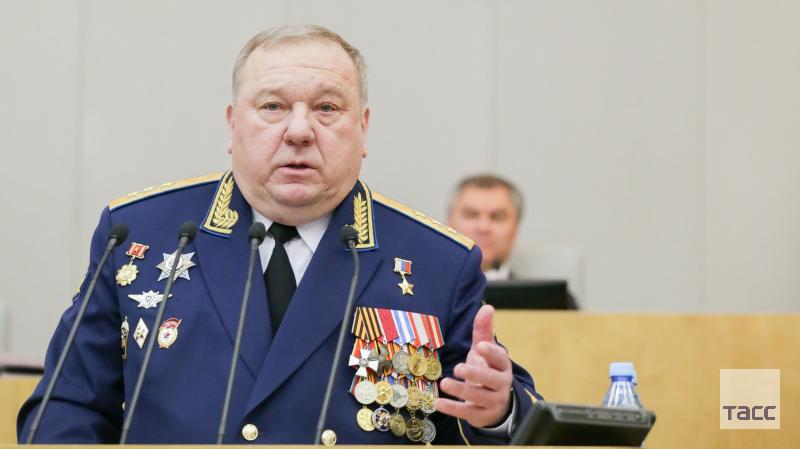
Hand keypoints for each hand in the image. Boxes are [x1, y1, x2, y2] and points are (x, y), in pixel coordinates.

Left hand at [436, 304, 512, 427]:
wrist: (496, 403)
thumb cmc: (487, 369)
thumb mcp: (485, 350)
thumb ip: (484, 330)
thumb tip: (488, 307)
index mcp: (502, 365)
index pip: (500, 358)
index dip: (491, 353)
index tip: (480, 346)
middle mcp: (500, 384)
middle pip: (491, 379)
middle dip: (475, 374)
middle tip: (458, 368)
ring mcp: (492, 401)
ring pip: (478, 397)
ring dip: (461, 391)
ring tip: (444, 383)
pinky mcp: (481, 415)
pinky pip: (467, 413)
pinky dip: (452, 408)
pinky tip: (438, 403)